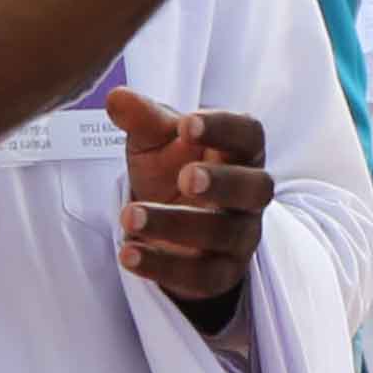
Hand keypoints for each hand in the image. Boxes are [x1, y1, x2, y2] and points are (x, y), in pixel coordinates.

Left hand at [107, 87, 270, 310]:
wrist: (170, 226)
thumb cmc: (171, 170)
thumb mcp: (154, 142)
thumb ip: (141, 120)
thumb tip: (116, 97)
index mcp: (240, 152)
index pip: (249, 134)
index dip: (224, 128)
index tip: (187, 124)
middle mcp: (250, 195)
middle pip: (256, 189)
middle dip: (222, 183)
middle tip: (185, 178)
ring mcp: (240, 237)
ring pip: (223, 234)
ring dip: (176, 224)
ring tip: (130, 215)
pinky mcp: (221, 274)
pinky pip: (201, 276)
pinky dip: (163, 266)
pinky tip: (129, 253)